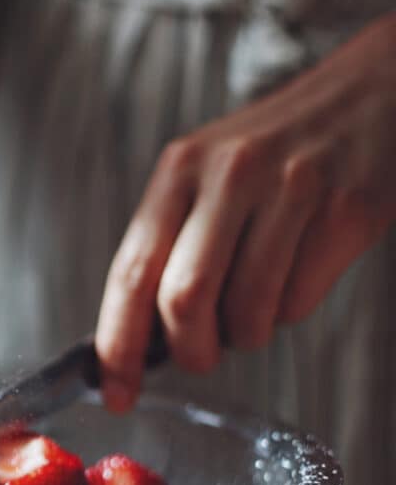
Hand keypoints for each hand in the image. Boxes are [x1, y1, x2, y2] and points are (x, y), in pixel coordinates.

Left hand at [95, 12, 395, 412]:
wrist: (376, 91)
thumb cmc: (275, 152)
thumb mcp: (205, 178)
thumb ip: (168, 246)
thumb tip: (136, 341)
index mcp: (180, 170)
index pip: (131, 273)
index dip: (117, 346)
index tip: (114, 393)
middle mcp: (230, 173)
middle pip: (184, 300)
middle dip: (190, 351)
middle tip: (201, 356)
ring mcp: (292, 188)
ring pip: (247, 311)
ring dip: (245, 335)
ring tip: (254, 306)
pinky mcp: (347, 209)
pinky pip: (299, 301)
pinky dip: (289, 311)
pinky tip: (296, 273)